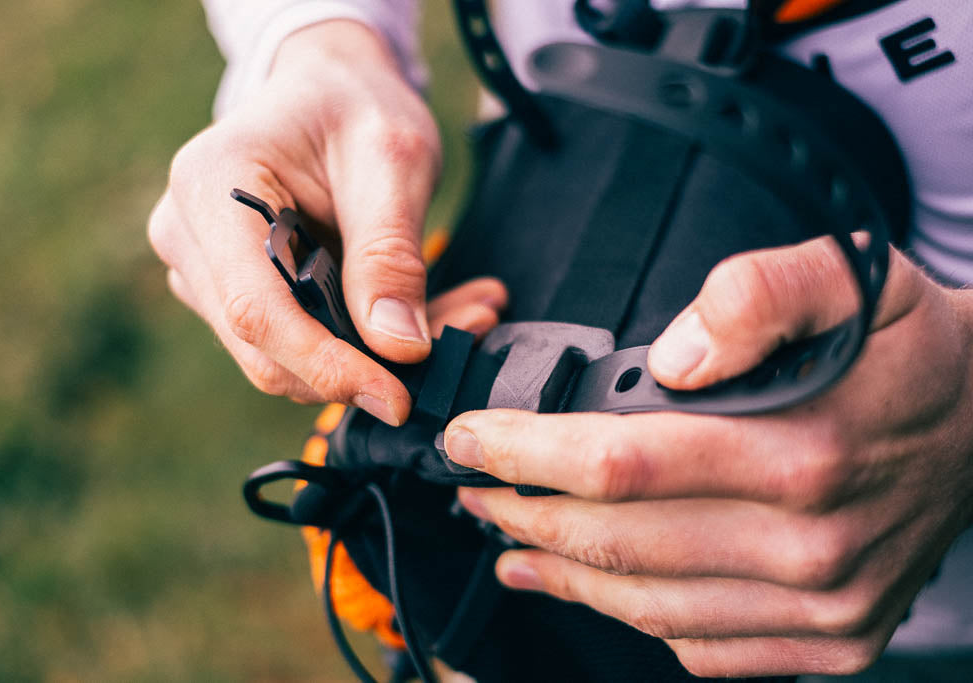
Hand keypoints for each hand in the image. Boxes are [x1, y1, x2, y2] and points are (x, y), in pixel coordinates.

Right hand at [149, 20, 447, 425]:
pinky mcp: (235, 292)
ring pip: (288, 358)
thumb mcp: (391, 159)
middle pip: (266, 349)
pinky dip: (367, 344)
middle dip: (361, 368)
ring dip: (375, 358)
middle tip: (462, 338)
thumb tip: (397, 348)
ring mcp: (205, 271)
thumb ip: (389, 252)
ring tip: (466, 314)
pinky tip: (431, 315)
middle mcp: (190, 237)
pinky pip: (299, 344)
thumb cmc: (355, 105)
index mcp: (211, 186)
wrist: (329, 90)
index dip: (327, 366)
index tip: (396, 395)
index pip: (256, 310)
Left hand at [444, 239, 972, 676]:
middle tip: (471, 490)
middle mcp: (812, 545)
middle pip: (620, 542)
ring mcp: (822, 605)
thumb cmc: (908, 349)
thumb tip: (671, 362)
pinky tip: (585, 589)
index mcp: (804, 451)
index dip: (526, 453)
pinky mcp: (829, 638)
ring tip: (504, 542)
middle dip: (522, 515)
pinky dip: (627, 620)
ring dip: (559, 574)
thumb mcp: (850, 276)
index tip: (470, 438)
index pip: (621, 462)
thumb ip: (755, 295)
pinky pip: (701, 647)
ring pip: (648, 605)